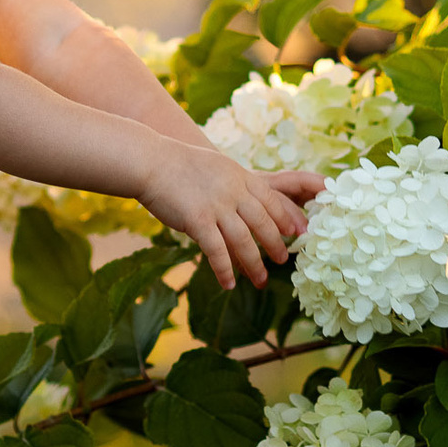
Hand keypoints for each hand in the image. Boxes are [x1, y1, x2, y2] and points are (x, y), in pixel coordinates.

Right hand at [138, 143, 324, 289]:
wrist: (151, 162)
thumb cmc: (178, 163)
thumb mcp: (216, 165)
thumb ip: (233, 181)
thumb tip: (244, 198)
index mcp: (240, 177)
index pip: (271, 200)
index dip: (285, 217)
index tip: (296, 232)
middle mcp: (233, 192)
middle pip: (262, 223)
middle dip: (275, 244)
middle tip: (284, 260)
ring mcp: (216, 207)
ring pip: (243, 241)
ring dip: (254, 264)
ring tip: (261, 281)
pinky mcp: (198, 221)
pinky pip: (216, 251)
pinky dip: (225, 270)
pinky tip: (229, 284)